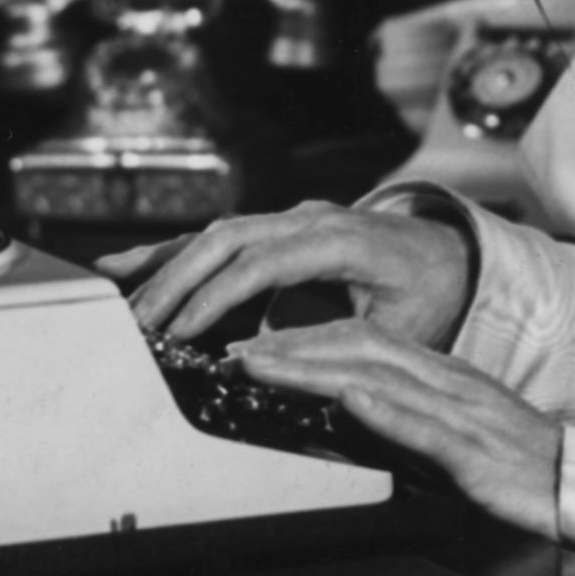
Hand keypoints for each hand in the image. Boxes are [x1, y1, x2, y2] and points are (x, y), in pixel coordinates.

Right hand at [92, 202, 470, 350]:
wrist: (453, 257)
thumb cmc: (431, 296)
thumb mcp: (399, 328)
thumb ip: (338, 339)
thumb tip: (265, 358)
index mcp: (344, 238)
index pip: (264, 263)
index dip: (218, 296)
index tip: (181, 331)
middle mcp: (312, 217)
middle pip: (229, 240)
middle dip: (178, 281)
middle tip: (140, 325)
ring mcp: (293, 217)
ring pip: (218, 233)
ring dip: (168, 265)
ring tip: (121, 300)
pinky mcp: (280, 228)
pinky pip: (221, 238)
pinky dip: (175, 252)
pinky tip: (128, 265)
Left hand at [232, 322, 561, 537]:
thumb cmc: (518, 466)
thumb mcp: (453, 430)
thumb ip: (406, 415)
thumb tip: (346, 409)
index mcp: (439, 375)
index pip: (360, 340)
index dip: (300, 338)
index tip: (250, 348)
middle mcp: (446, 382)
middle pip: (359, 346)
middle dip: (290, 346)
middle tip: (233, 352)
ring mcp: (462, 414)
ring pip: (379, 377)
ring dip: (315, 369)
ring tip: (264, 366)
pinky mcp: (477, 454)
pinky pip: (427, 426)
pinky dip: (385, 410)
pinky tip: (352, 400)